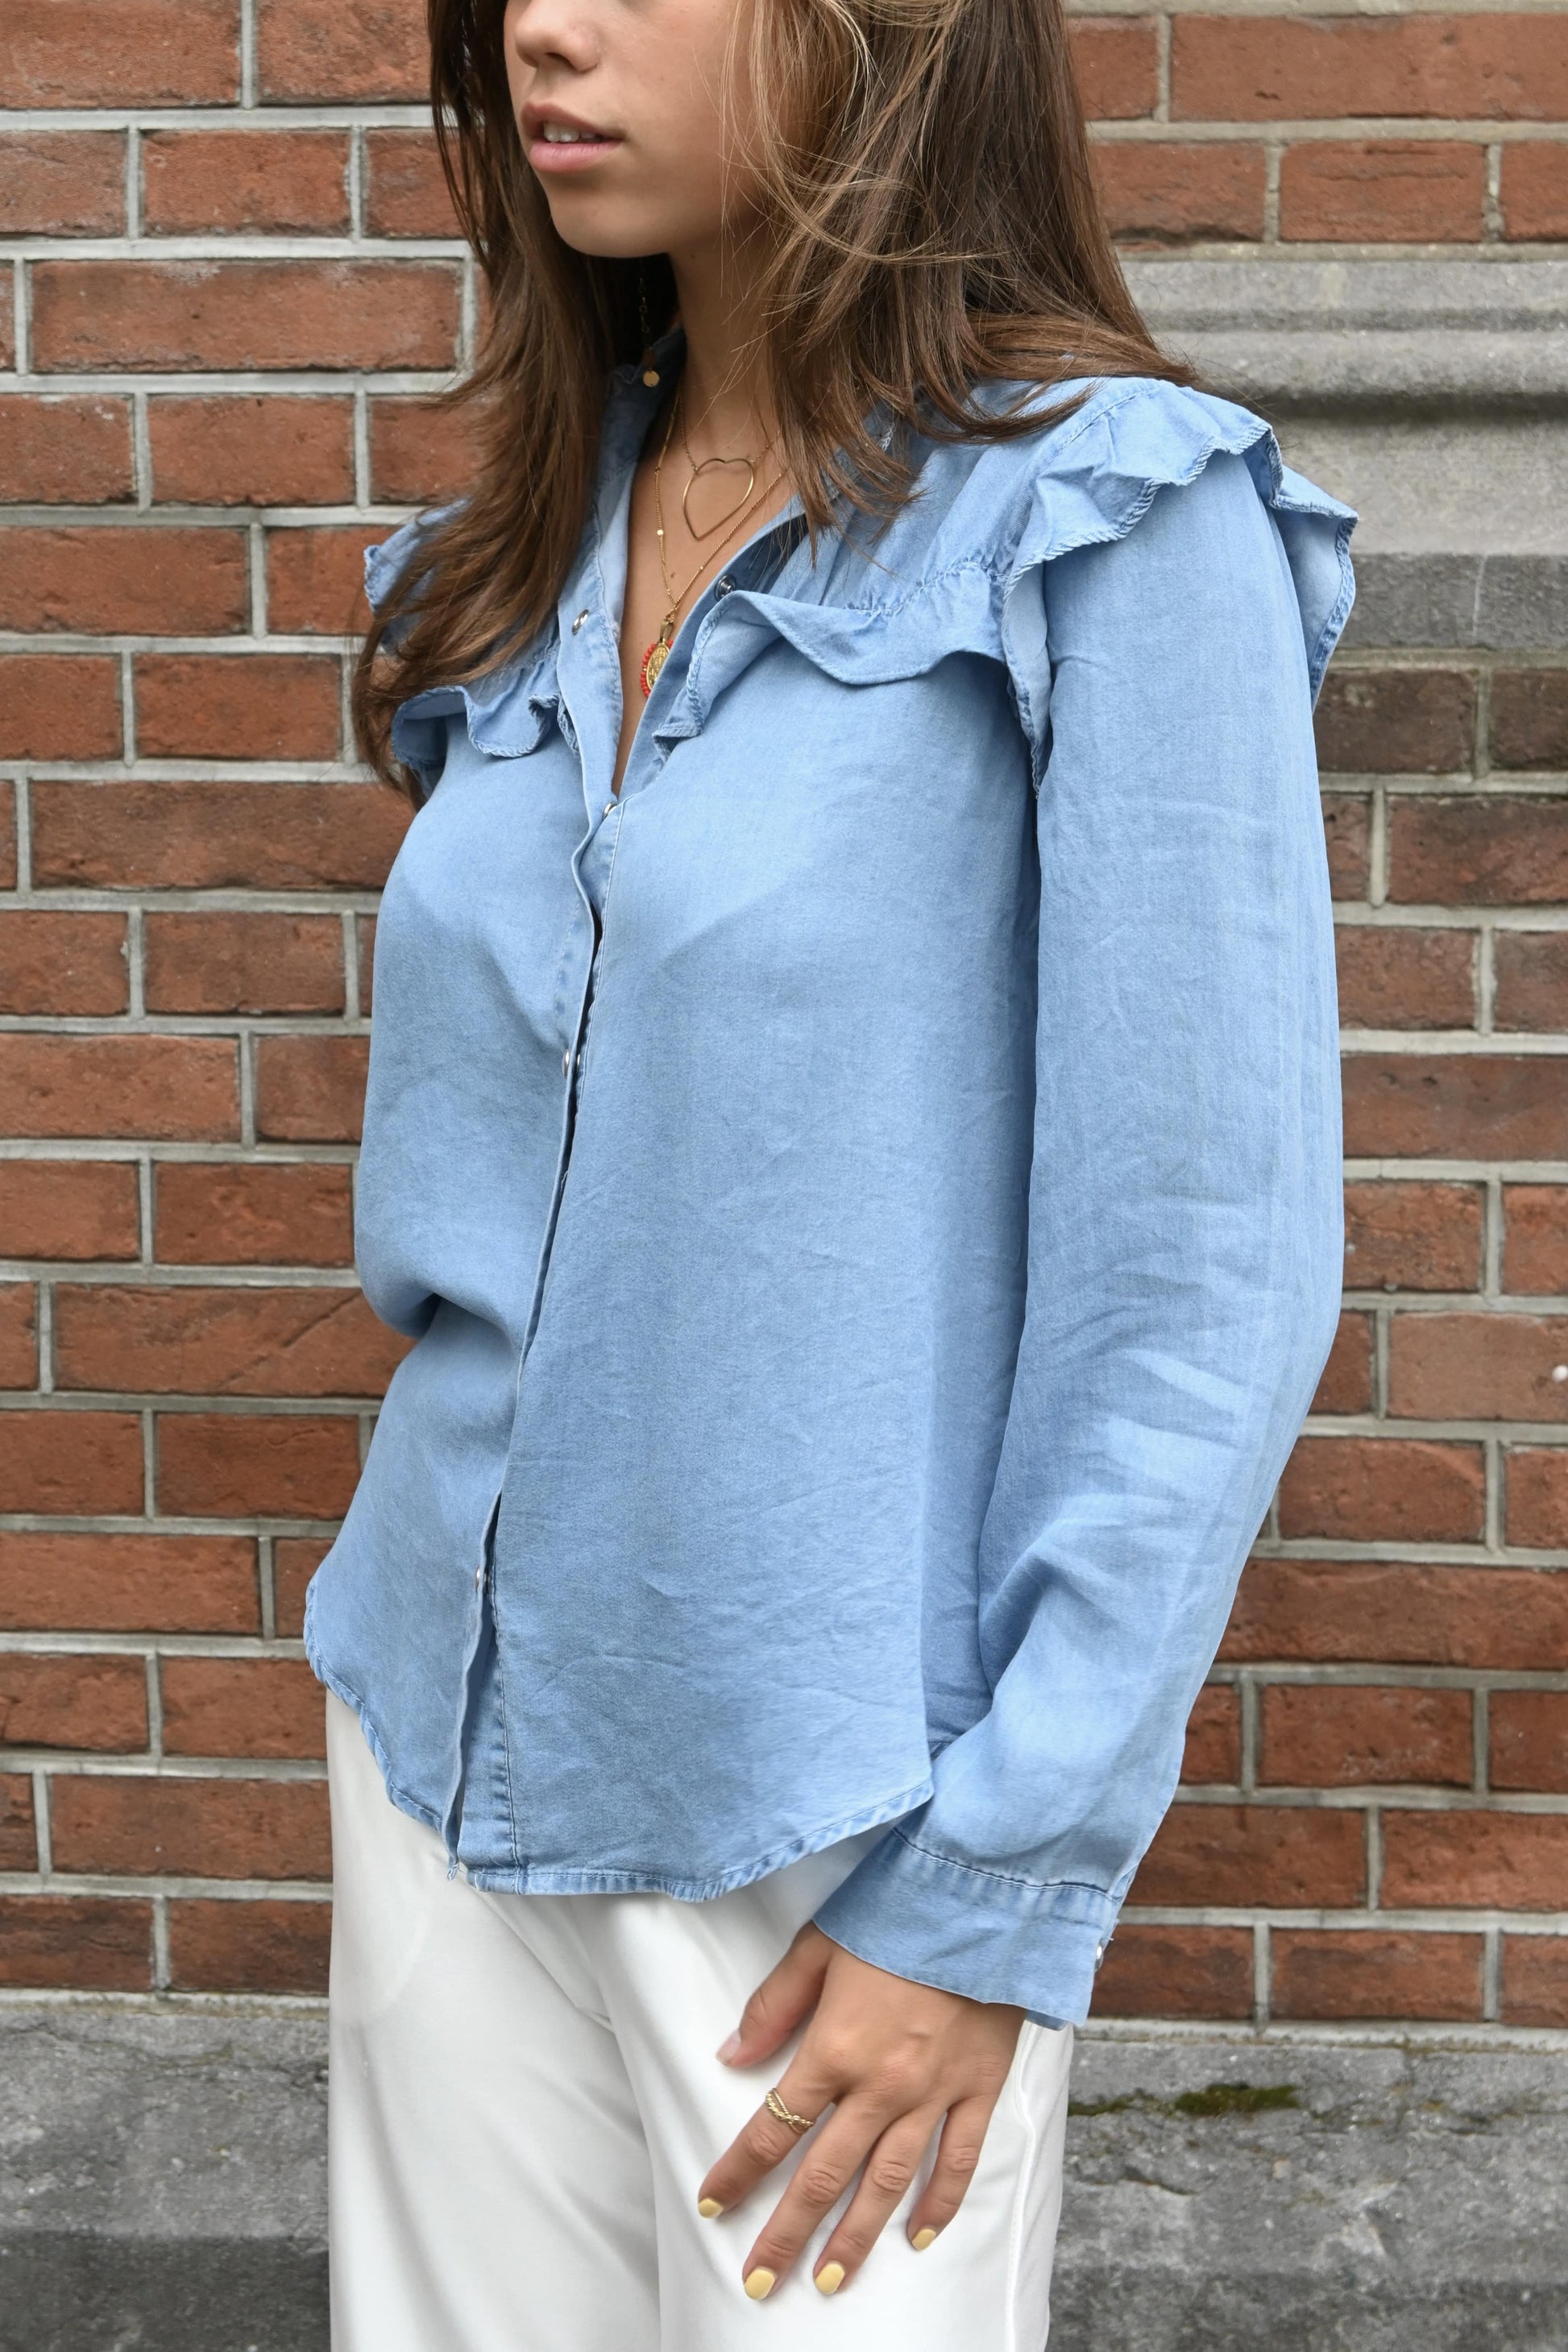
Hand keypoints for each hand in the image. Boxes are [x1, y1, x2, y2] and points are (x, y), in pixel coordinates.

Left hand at [697, 1922, 1023, 2298]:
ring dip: (856, 2237)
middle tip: (762, 2281)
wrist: (979, 1898)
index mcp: (834, 2048)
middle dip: (788, 2231)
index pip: (775, 2127)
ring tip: (830, 2279)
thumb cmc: (894, 1914)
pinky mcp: (978, 2089)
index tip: (713, 2207)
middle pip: (824, 2174)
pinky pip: (958, 2159)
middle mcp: (881, 2084)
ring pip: (888, 2182)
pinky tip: (920, 2237)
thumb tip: (731, 2057)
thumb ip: (773, 2006)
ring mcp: (933, 2092)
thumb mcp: (818, 1947)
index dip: (739, 2172)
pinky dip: (940, 2202)